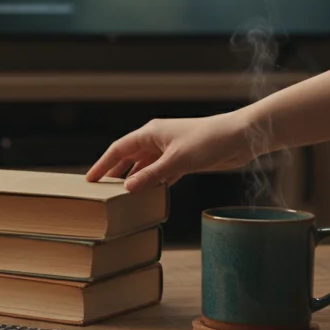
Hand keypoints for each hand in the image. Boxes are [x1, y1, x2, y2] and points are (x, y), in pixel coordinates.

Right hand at [86, 111, 265, 192]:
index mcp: (150, 133)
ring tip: (123, 197)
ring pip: (146, 167)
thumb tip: (128, 188)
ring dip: (136, 180)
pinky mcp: (184, 160)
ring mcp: (170, 151)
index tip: (90, 179)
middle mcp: (157, 140)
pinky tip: (150, 195)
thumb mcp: (176, 160)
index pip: (119, 149)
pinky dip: (155, 183)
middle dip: (116, 173)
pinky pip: (162, 173)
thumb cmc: (208, 140)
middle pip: (130, 158)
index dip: (103, 164)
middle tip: (102, 191)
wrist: (239, 137)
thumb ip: (151, 175)